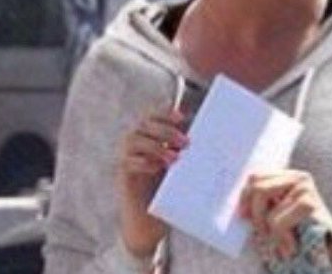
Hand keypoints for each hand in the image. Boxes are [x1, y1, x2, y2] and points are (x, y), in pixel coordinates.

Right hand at [116, 108, 188, 257]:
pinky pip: (128, 162)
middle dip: (165, 131)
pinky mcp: (123, 174)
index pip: (153, 116)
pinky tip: (157, 167)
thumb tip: (209, 138)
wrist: (150, 217)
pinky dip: (144, 162)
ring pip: (134, 140)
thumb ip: (184, 150)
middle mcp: (135, 141)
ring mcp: (126, 156)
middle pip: (144, 125)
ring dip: (156, 146)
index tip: (182, 117)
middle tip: (185, 142)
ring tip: (174, 159)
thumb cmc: (167, 186)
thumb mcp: (178, 164)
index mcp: (148, 135)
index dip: (166, 114)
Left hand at [239, 169, 331, 272]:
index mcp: (289, 177)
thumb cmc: (302, 238)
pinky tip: (292, 246)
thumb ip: (264, 205)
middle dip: (254, 213)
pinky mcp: (309, 202)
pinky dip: (280, 239)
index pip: (256, 177)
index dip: (245, 197)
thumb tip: (239, 206)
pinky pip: (276, 221)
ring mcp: (305, 187)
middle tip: (262, 233)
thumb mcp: (279, 216)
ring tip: (282, 243)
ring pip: (264, 202)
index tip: (243, 217)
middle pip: (257, 185)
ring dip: (268, 230)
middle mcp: (298, 177)